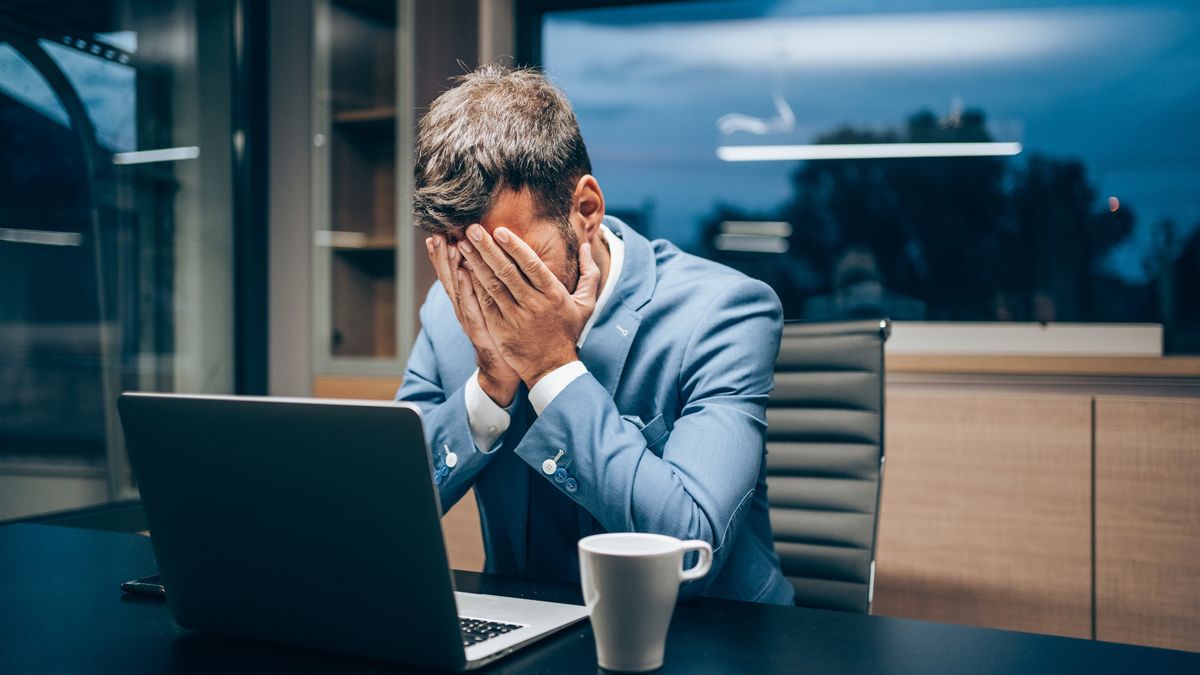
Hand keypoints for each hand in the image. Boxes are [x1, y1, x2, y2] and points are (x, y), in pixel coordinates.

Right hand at [426, 233, 519, 405]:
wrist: (502, 370)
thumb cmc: (500, 335)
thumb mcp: (492, 309)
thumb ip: (489, 288)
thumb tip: (487, 264)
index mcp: (466, 301)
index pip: (453, 273)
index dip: (444, 255)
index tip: (439, 233)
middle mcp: (463, 308)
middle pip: (449, 278)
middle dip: (442, 256)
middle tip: (437, 233)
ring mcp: (469, 319)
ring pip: (457, 289)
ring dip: (451, 267)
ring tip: (448, 245)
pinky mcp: (480, 330)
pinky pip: (472, 306)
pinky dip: (466, 290)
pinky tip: (463, 274)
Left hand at [457, 224, 600, 388]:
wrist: (551, 368)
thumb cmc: (568, 332)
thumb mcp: (586, 304)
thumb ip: (588, 273)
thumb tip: (586, 246)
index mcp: (553, 295)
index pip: (532, 266)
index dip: (515, 247)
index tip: (500, 230)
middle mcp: (533, 304)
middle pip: (507, 272)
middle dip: (488, 249)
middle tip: (472, 229)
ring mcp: (514, 317)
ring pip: (492, 285)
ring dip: (476, 263)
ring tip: (463, 244)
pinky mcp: (499, 328)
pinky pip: (484, 302)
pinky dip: (473, 285)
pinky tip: (462, 269)